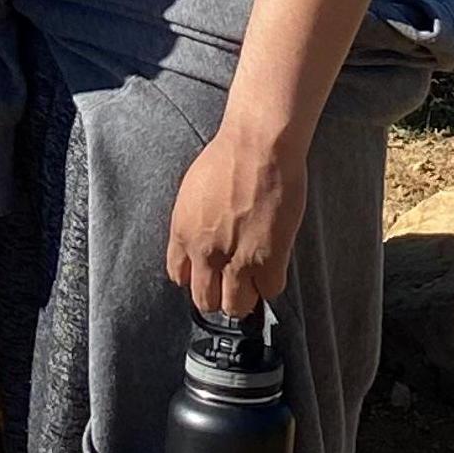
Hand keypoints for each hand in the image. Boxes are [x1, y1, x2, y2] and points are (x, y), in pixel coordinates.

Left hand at [166, 126, 308, 317]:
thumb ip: (195, 223)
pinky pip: (269, 291)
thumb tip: (203, 239)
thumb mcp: (192, 192)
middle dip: (220, 295)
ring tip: (255, 280)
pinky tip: (274, 265)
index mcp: (182, 233)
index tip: (210, 273)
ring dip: (246, 297)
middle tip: (234, 283)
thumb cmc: (228, 157)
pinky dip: (272, 282)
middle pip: (205, 300)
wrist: (257, 146)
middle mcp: (204, 252)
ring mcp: (235, 259)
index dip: (197, 277)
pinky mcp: (267, 260)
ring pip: (236, 305)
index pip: (179, 276)